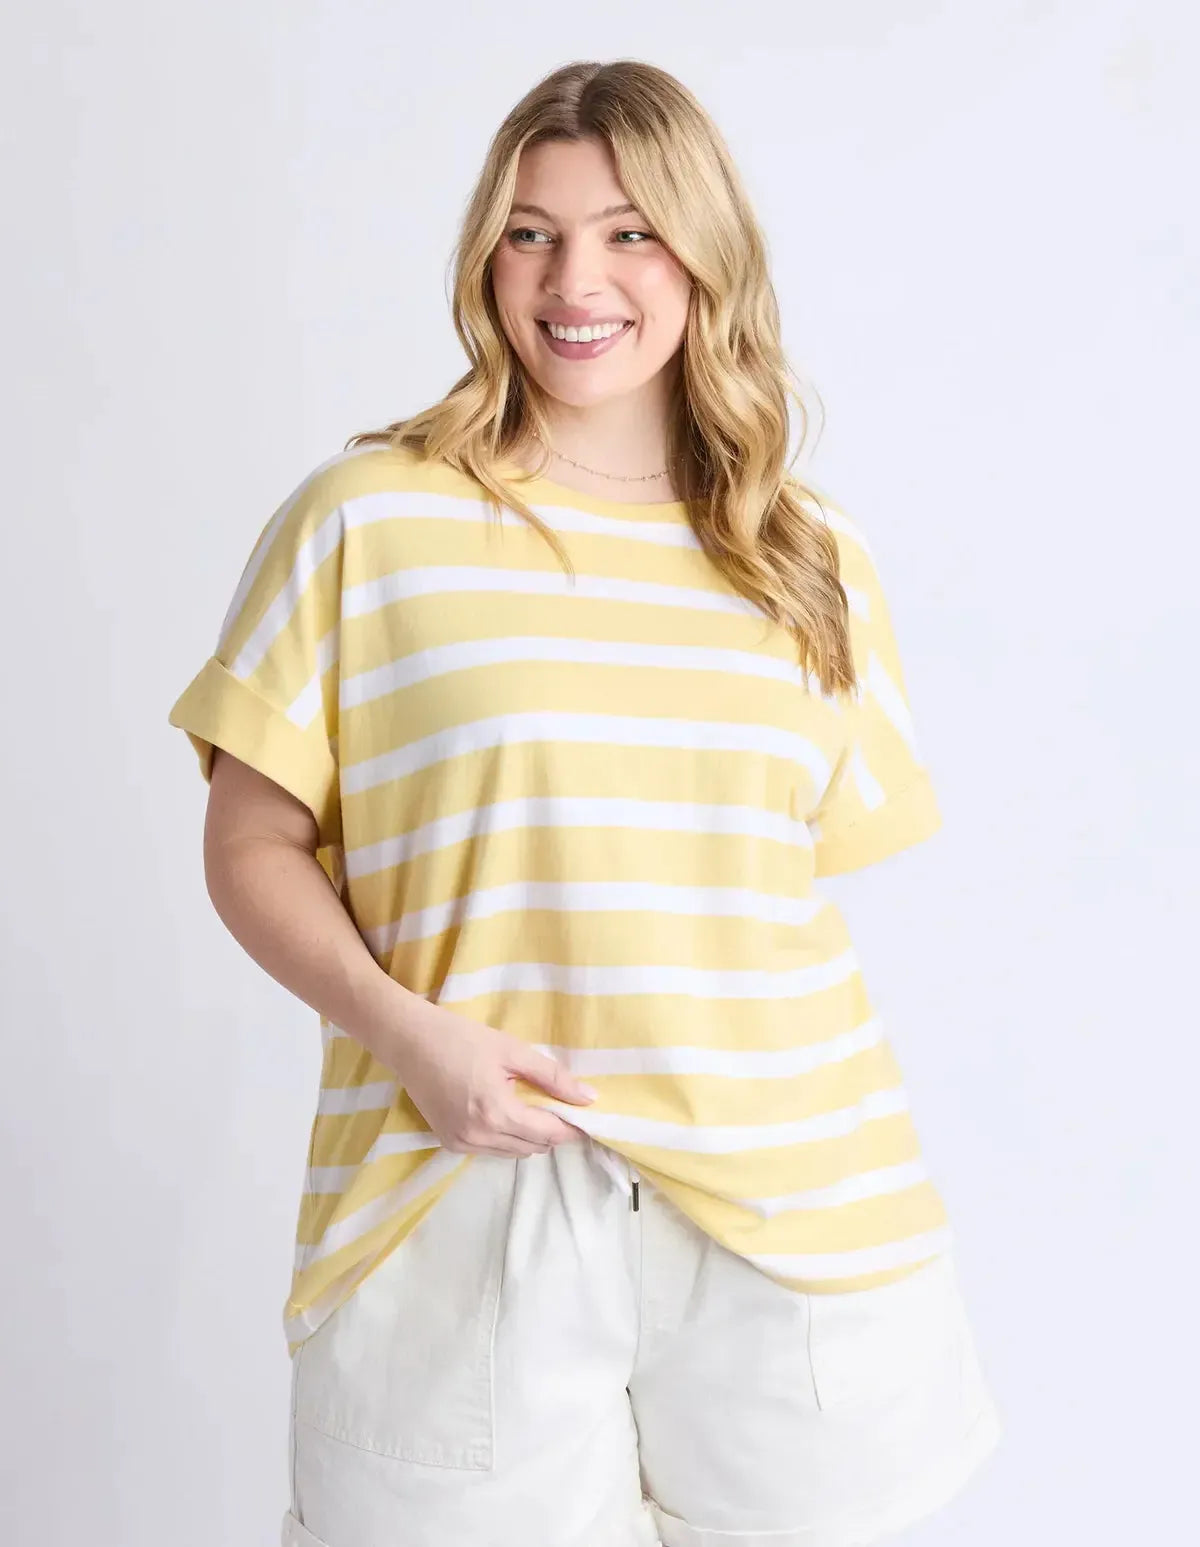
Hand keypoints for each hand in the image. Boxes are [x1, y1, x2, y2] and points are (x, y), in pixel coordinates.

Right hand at [378, 1001, 597, 1157]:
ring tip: (532, 1108)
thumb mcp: (512, 1051)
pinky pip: (491, 1151)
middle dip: (552, 1131)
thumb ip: (553, 1076)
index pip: (549, 1134)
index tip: (586, 1114)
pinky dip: (506, 1139)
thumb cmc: (462, 1039)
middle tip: (559, 1106)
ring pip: (514, 1154)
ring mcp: (462, 1145)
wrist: (409, 1041)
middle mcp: (480, 1137)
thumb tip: (589, 1098)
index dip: (572, 1127)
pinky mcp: (449, 1144)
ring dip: (530, 1137)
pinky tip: (504, 1114)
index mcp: (497, 1113)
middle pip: (534, 1147)